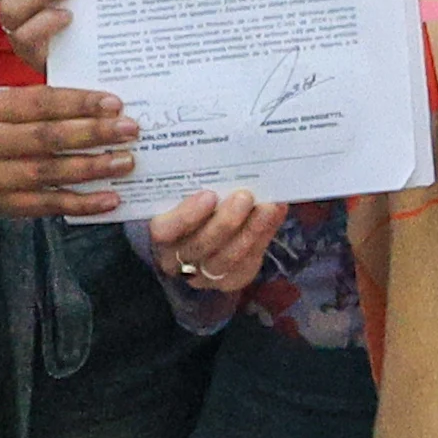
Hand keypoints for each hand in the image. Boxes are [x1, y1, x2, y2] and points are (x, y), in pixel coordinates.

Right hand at [0, 80, 139, 221]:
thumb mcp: (6, 103)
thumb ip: (45, 103)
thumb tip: (106, 106)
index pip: (40, 102)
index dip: (79, 103)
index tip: (115, 103)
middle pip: (47, 138)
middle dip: (93, 133)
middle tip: (131, 130)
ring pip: (50, 173)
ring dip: (93, 168)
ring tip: (126, 161)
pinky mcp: (4, 205)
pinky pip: (49, 205)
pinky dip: (83, 203)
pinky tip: (111, 198)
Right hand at [139, 187, 274, 293]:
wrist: (211, 231)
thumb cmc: (196, 204)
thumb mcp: (188, 192)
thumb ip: (197, 183)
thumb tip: (220, 157)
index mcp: (161, 232)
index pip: (165, 230)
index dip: (186, 216)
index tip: (209, 195)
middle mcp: (177, 258)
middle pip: (199, 247)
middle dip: (225, 222)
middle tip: (245, 196)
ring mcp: (203, 274)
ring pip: (226, 260)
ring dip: (251, 231)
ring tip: (268, 207)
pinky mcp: (231, 280)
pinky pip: (248, 263)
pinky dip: (264, 236)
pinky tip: (276, 214)